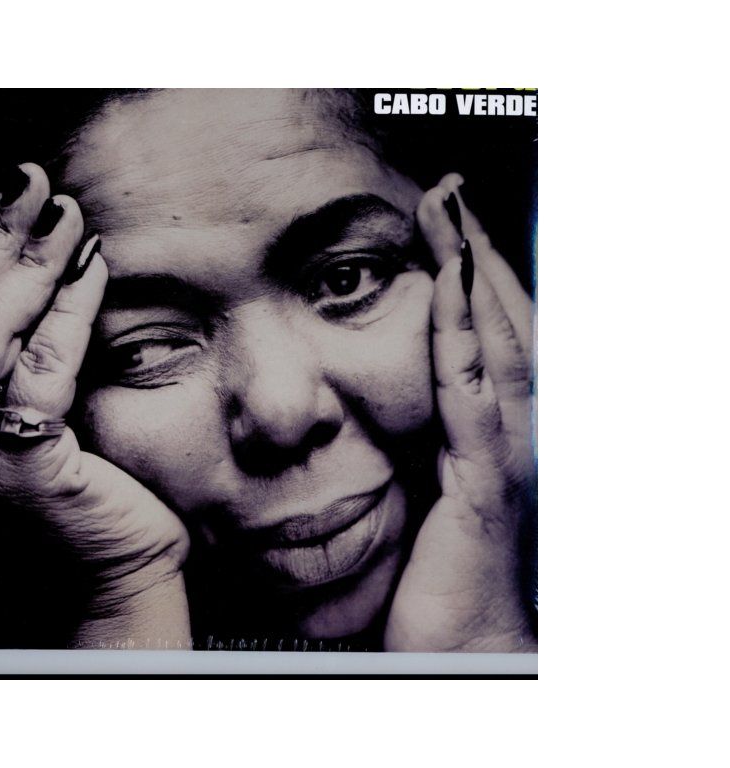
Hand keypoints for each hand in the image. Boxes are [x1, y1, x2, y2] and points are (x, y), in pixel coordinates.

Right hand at [0, 163, 190, 646]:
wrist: (122, 562)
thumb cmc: (93, 479)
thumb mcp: (43, 403)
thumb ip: (27, 348)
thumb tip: (42, 261)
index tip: (13, 191)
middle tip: (40, 184)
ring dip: (32, 263)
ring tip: (71, 218)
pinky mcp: (18, 465)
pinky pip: (42, 369)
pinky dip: (69, 312)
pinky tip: (97, 272)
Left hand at [384, 174, 535, 651]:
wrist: (466, 644)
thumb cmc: (443, 574)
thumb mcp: (431, 488)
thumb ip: (423, 437)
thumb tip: (385, 402)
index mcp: (502, 428)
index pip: (495, 332)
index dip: (475, 272)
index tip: (446, 219)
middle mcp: (519, 430)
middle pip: (505, 320)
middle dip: (478, 252)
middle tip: (450, 191)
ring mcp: (509, 452)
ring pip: (497, 342)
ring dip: (472, 274)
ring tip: (449, 215)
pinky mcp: (484, 482)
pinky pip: (471, 395)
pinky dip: (462, 338)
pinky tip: (447, 293)